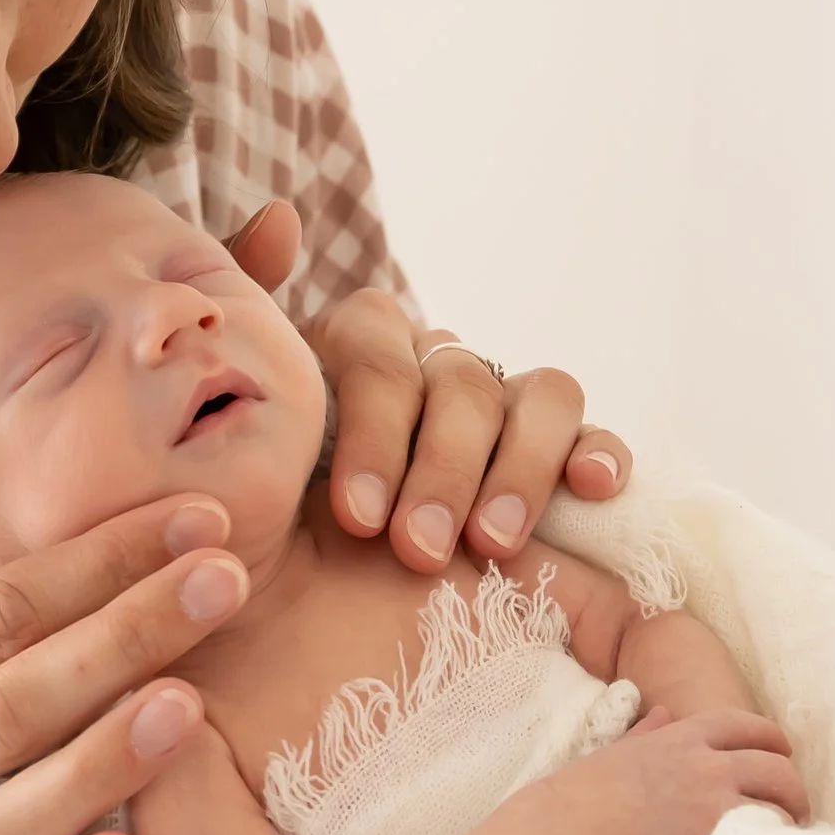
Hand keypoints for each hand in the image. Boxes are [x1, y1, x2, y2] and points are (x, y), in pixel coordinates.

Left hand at [228, 201, 630, 576]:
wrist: (303, 614)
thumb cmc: (267, 524)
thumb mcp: (235, 440)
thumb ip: (237, 328)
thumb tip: (281, 220)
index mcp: (357, 352)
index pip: (379, 352)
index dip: (373, 432)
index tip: (357, 520)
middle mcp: (435, 368)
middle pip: (461, 382)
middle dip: (442, 470)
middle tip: (420, 551)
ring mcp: (501, 411)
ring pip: (539, 395)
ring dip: (520, 467)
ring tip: (494, 545)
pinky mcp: (554, 461)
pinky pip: (591, 435)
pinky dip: (599, 453)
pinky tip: (595, 487)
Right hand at [577, 707, 808, 834]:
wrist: (566, 834)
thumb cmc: (579, 796)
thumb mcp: (618, 751)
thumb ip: (649, 733)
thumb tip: (665, 713)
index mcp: (684, 737)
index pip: (747, 725)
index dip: (772, 738)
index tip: (782, 752)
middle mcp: (708, 765)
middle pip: (776, 767)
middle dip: (792, 786)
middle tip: (793, 806)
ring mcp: (715, 806)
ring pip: (779, 807)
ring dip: (785, 822)